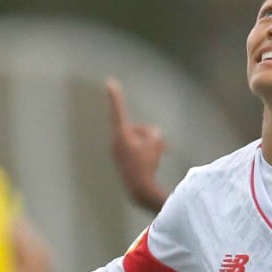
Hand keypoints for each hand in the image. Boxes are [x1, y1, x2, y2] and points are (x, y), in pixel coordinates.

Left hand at [106, 77, 167, 210]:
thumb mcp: (156, 143)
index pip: (118, 110)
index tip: (109, 82)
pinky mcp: (122, 161)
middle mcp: (115, 142)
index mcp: (121, 134)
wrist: (139, 189)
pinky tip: (152, 161)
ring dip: (148, 145)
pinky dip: (145, 153)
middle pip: (136, 128)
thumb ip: (154, 132)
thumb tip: (152, 134)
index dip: (115, 96)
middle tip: (161, 146)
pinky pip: (136, 150)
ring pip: (137, 140)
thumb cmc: (146, 164)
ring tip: (157, 157)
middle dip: (149, 134)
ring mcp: (117, 152)